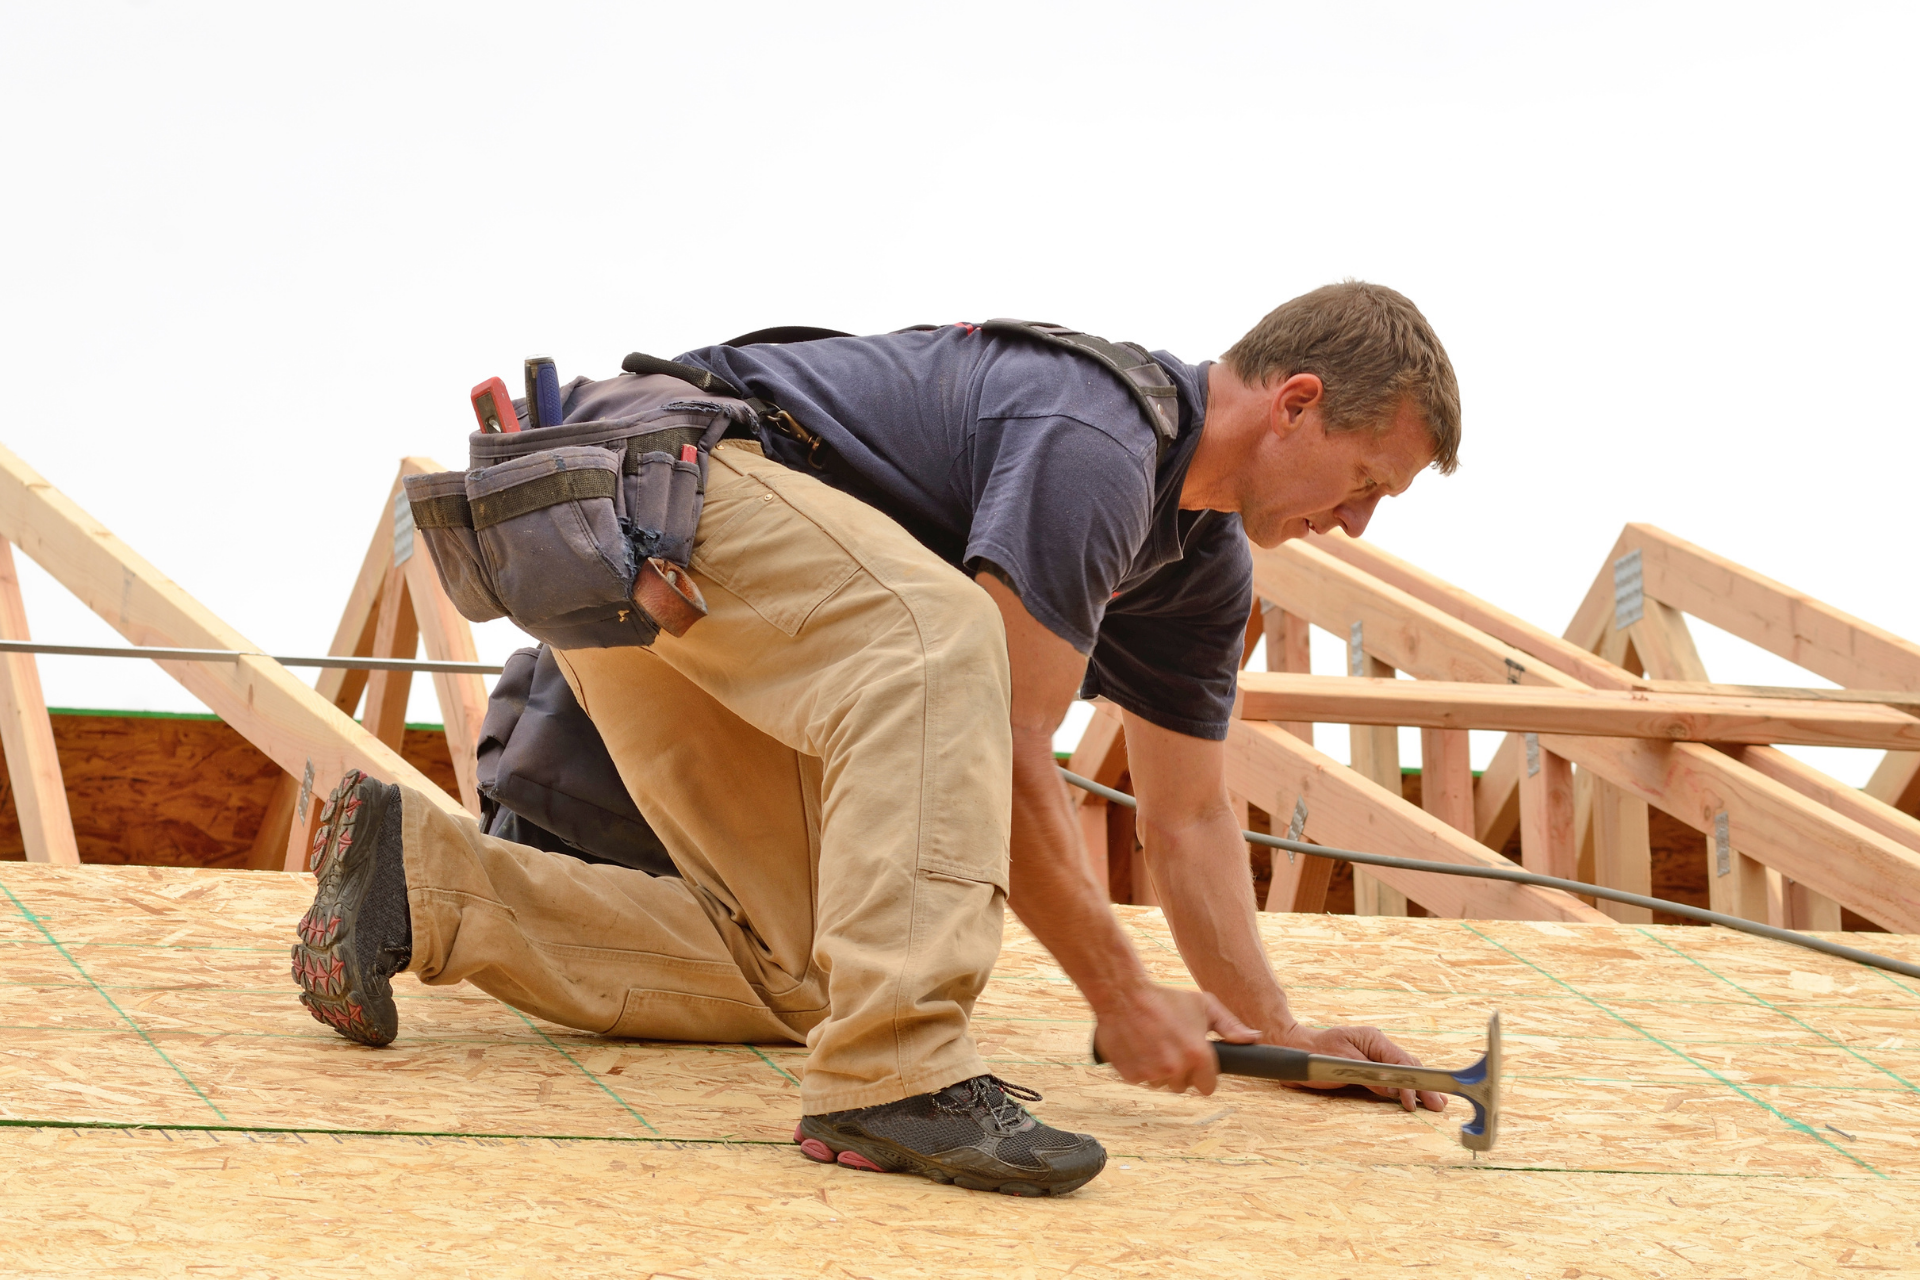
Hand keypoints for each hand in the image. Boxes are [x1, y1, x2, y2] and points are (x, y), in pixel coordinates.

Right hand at [1093, 985, 1260, 1095]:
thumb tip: (1253, 1039)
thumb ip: (1230, 1026)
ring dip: (1159, 1070)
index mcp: (1198, 1055)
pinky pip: (1141, 1080)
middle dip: (1180, 1072)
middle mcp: (1176, 1068)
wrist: (1122, 994)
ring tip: (1153, 1043)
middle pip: (1183, 1086)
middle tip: (1172, 1046)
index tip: (1196, 1064)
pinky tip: (1139, 1046)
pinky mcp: (1131, 1075)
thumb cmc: (1165, 997)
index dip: (1203, 1075)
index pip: (1208, 1087)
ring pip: (1161, 1084)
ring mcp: (1152, 1073)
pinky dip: (1140, 1068)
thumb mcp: (1203, 1005)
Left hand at [1277, 1022, 1447, 1112]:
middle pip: (1407, 1066)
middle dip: (1423, 1086)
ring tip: (1435, 1102)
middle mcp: (1377, 1045)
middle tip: (1439, 1105)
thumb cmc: (1314, 1055)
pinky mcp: (1371, 1066)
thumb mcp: (1341, 1065)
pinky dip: (1406, 1086)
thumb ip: (1369, 1076)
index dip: (1411, 1084)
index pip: (1399, 1062)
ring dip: (1418, 1087)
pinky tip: (1417, 1095)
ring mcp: (1375, 1055)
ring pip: (1404, 1071)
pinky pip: (1394, 1076)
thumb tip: (1393, 1090)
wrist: (1296, 1050)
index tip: (1416, 1102)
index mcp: (1373, 1039)